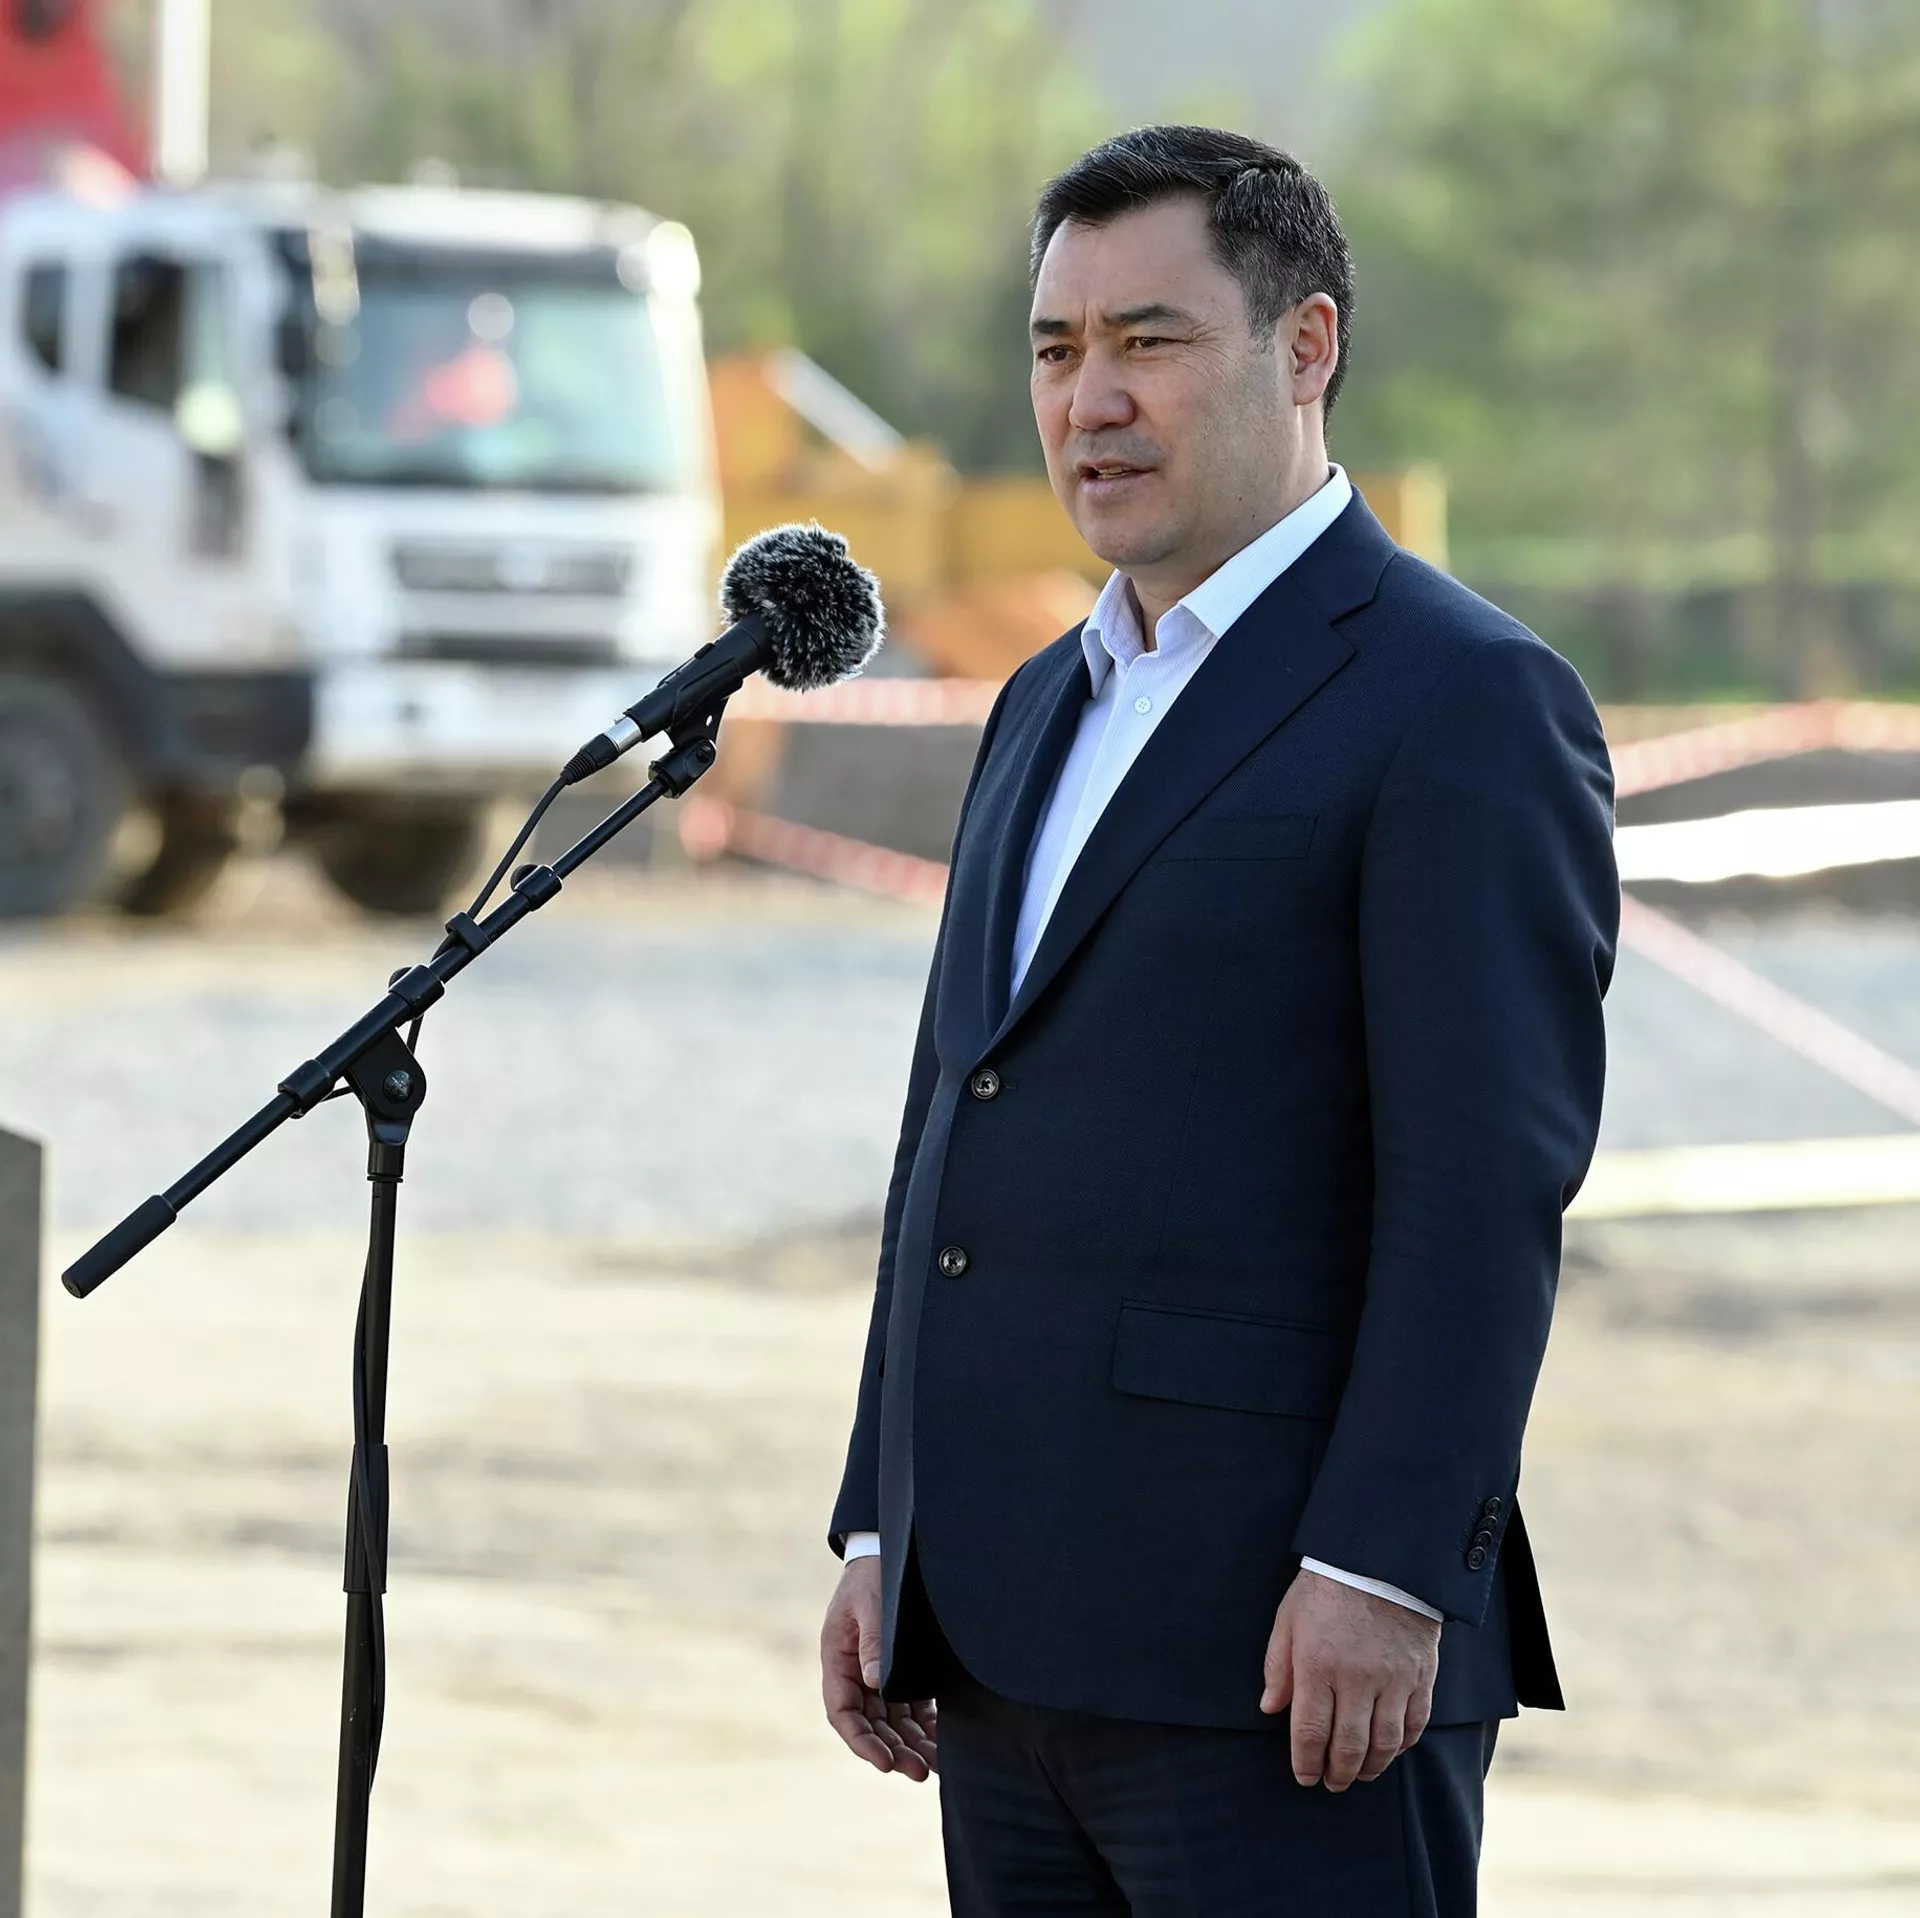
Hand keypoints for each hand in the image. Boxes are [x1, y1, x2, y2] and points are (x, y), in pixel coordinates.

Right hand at [820, 1555, 937, 1779]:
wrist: (887, 1550)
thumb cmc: (874, 1573)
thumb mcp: (870, 1601)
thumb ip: (873, 1639)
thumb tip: (875, 1681)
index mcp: (837, 1658)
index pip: (843, 1712)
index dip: (861, 1742)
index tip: (884, 1763)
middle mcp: (855, 1672)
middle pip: (871, 1724)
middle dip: (892, 1751)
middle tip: (919, 1772)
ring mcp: (877, 1674)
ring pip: (892, 1722)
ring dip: (910, 1745)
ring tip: (934, 1767)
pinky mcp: (901, 1669)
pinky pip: (910, 1707)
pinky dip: (923, 1727)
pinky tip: (941, 1743)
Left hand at [1260, 1567, 1439, 1790]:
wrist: (1380, 1559)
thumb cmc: (1327, 1588)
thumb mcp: (1289, 1618)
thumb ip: (1278, 1666)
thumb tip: (1270, 1709)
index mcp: (1318, 1664)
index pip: (1310, 1732)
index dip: (1306, 1763)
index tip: (1304, 1777)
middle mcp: (1357, 1678)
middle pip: (1348, 1746)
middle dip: (1338, 1773)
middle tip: (1332, 1783)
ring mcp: (1393, 1680)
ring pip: (1384, 1743)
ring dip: (1370, 1767)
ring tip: (1360, 1774)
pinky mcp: (1421, 1676)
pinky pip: (1414, 1724)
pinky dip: (1402, 1745)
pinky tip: (1390, 1750)